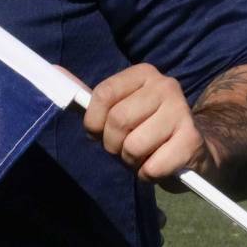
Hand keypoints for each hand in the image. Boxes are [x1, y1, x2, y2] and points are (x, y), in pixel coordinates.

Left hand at [80, 63, 208, 185]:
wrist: (193, 149)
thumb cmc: (147, 129)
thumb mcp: (121, 109)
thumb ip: (92, 98)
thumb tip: (54, 71)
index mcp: (143, 74)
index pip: (104, 94)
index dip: (94, 122)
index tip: (99, 132)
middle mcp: (165, 86)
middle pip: (118, 120)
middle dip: (113, 145)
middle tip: (124, 148)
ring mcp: (181, 111)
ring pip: (134, 145)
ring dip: (131, 161)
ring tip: (142, 156)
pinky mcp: (192, 140)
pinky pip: (153, 166)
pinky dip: (148, 174)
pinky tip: (158, 166)